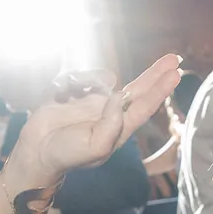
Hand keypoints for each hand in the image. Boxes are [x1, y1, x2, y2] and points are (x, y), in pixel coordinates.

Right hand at [9, 55, 182, 182]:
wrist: (36, 151)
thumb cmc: (68, 154)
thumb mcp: (96, 147)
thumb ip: (112, 124)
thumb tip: (120, 96)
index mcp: (119, 127)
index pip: (145, 105)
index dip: (161, 89)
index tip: (176, 73)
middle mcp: (109, 112)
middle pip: (138, 88)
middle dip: (155, 73)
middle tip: (173, 58)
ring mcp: (91, 100)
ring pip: (102, 77)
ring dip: (87, 80)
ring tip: (67, 95)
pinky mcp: (73, 92)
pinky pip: (77, 76)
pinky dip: (68, 81)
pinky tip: (58, 95)